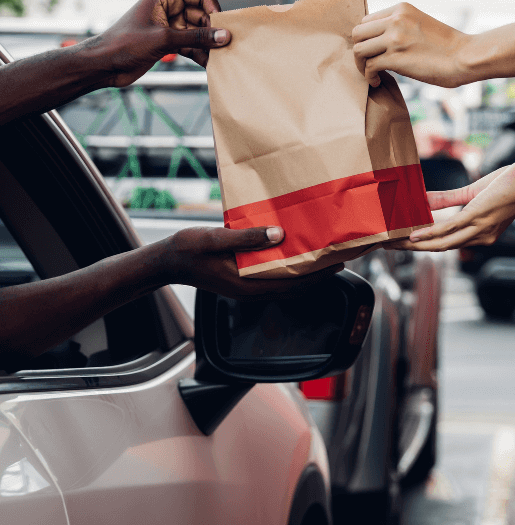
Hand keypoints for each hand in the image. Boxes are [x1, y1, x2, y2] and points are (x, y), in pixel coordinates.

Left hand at [96, 0, 228, 86]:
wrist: (102, 65)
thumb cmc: (125, 44)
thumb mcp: (164, 39)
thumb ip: (197, 37)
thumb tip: (224, 36)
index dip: (215, 10)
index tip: (223, 30)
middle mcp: (171, 7)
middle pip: (205, 15)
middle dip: (214, 31)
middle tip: (224, 49)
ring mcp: (172, 25)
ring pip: (201, 32)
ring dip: (209, 45)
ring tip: (218, 60)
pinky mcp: (171, 41)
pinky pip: (193, 44)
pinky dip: (201, 54)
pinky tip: (208, 66)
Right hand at [158, 225, 342, 298]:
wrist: (166, 261)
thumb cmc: (188, 249)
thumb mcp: (216, 239)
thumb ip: (247, 238)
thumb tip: (279, 235)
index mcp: (247, 285)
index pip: (291, 284)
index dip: (317, 276)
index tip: (337, 265)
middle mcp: (251, 289)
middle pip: (292, 286)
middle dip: (317, 275)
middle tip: (338, 258)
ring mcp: (246, 286)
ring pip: (283, 282)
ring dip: (303, 271)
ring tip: (322, 255)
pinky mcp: (242, 279)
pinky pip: (272, 276)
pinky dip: (287, 267)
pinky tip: (294, 252)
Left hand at [352, 3, 469, 87]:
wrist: (465, 57)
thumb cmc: (448, 47)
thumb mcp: (422, 24)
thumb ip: (402, 26)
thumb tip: (383, 41)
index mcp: (401, 9)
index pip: (368, 20)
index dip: (367, 37)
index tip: (373, 50)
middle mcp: (395, 20)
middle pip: (358, 33)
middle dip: (360, 50)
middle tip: (368, 62)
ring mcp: (394, 38)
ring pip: (359, 50)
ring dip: (361, 64)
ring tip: (371, 74)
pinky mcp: (395, 58)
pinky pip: (369, 66)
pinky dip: (369, 76)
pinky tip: (377, 81)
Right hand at [392, 161, 514, 250]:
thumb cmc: (508, 184)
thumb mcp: (473, 193)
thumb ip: (448, 199)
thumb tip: (424, 199)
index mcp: (480, 234)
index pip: (446, 243)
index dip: (422, 246)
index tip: (400, 244)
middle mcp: (479, 237)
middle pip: (439, 248)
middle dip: (411, 249)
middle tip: (387, 247)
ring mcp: (478, 229)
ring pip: (440, 243)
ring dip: (415, 245)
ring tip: (394, 243)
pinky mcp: (477, 217)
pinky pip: (448, 228)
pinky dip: (429, 233)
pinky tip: (413, 235)